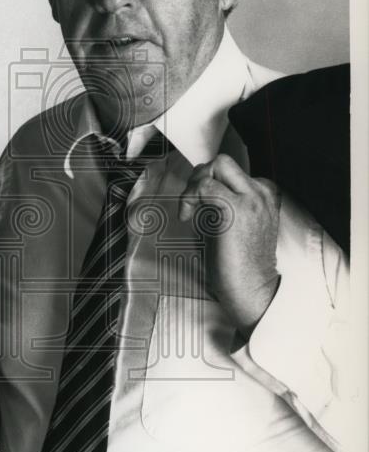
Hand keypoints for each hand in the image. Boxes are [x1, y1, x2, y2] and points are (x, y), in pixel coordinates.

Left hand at [179, 154, 280, 337]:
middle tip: (191, 201)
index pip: (231, 171)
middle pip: (224, 162)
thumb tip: (198, 193)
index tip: (198, 204)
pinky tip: (187, 217)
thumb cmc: (240, 265)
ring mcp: (251, 199)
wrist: (254, 289)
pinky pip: (205, 186)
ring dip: (195, 185)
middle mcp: (261, 193)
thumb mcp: (235, 226)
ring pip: (216, 167)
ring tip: (190, 211)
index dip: (209, 182)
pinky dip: (190, 197)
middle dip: (200, 175)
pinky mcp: (236, 209)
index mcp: (264, 195)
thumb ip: (222, 205)